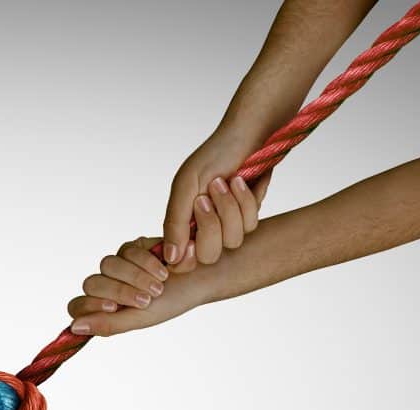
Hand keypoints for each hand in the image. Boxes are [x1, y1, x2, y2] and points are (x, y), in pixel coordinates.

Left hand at [68, 237, 209, 337]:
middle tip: (146, 300)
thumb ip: (108, 324)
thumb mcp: (140, 319)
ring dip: (134, 277)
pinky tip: (164, 270)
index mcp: (103, 307)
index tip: (112, 307)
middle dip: (120, 292)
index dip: (89, 306)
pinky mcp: (132, 247)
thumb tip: (75, 328)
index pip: (77, 306)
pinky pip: (127, 251)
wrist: (201, 278)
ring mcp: (118, 264)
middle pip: (92, 283)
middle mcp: (107, 285)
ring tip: (159, 287)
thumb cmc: (172, 302)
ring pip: (107, 265)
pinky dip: (145, 262)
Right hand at [162, 127, 270, 267]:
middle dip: (210, 225)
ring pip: (233, 240)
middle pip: (209, 255)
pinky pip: (251, 224)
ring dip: (229, 207)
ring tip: (225, 181)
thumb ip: (175, 223)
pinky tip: (240, 181)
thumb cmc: (212, 157)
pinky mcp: (249, 217)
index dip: (186, 257)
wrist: (245, 137)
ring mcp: (228, 226)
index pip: (181, 261)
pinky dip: (246, 200)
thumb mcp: (186, 186)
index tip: (190, 242)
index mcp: (183, 226)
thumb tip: (169, 258)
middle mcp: (204, 230)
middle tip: (205, 198)